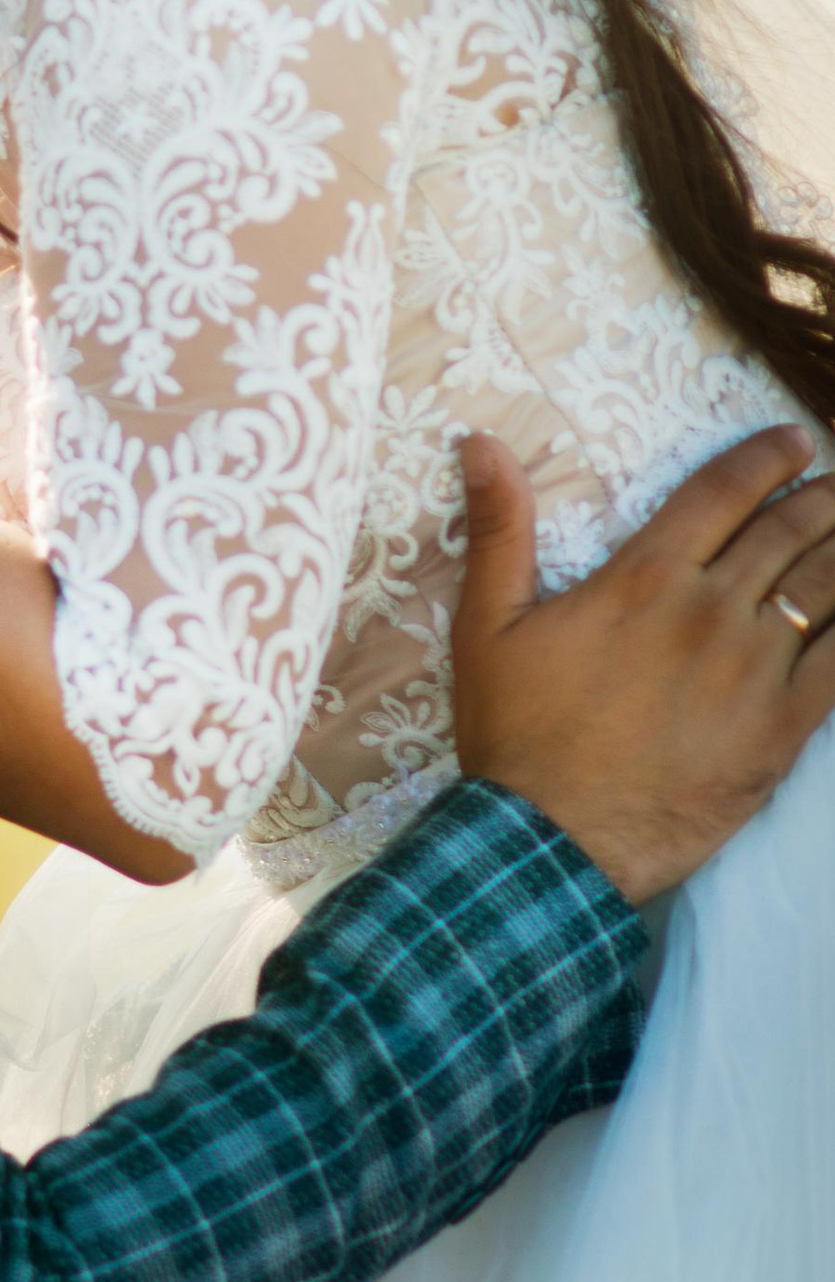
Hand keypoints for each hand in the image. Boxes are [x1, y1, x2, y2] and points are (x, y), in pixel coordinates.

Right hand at [452, 427, 834, 902]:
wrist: (553, 840)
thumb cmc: (515, 733)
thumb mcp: (486, 625)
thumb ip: (499, 528)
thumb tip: (480, 442)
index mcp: (645, 578)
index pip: (723, 493)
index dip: (767, 458)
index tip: (795, 442)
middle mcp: (710, 613)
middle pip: (787, 533)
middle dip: (824, 498)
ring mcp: (755, 673)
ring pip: (825, 590)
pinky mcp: (783, 730)